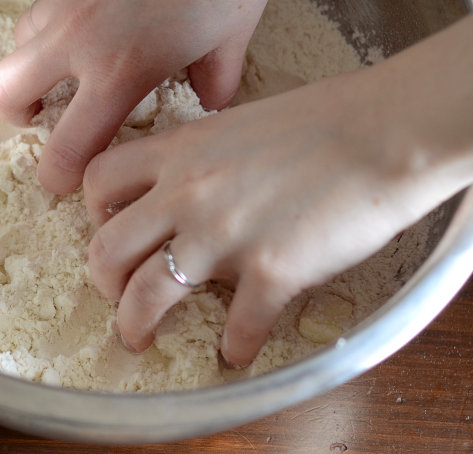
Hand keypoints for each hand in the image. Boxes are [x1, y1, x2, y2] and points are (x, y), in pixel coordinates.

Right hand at [0, 0, 320, 193]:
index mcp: (119, 71)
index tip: (64, 178)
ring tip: (76, 50)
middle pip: (4, 90)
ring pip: (24, 34)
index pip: (68, 147)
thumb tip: (206, 105)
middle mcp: (78, 33)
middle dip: (14, 113)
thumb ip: (211, 87)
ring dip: (39, 56)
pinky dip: (70, 4)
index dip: (59, 175)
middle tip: (39, 113)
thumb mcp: (231, 40)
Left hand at [83, 12, 472, 365]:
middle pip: (105, 248)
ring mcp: (221, 237)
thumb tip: (183, 180)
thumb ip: (199, 154)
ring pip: (145, 296)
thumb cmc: (320, 120)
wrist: (381, 132)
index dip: (92, 211)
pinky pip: (237, 328)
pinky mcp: (268, 273)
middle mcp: (185, 195)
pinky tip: (236, 352)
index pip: (99, 180)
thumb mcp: (236, 122)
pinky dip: (233, 347)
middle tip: (115, 294)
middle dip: (102, 280)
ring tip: (139, 338)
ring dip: (134, 325)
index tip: (105, 227)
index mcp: (177, 152)